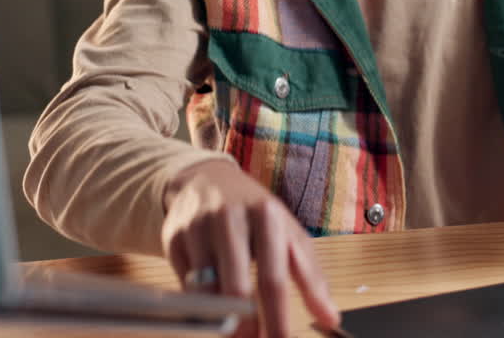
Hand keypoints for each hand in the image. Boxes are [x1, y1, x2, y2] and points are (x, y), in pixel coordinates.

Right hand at [162, 160, 339, 336]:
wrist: (207, 181)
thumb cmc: (256, 214)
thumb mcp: (289, 234)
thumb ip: (311, 276)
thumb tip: (331, 317)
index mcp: (267, 216)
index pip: (273, 279)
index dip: (277, 319)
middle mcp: (230, 219)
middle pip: (236, 288)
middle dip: (246, 327)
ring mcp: (198, 228)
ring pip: (205, 291)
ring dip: (220, 321)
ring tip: (235, 334)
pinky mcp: (173, 239)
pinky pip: (183, 286)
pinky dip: (198, 307)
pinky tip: (211, 314)